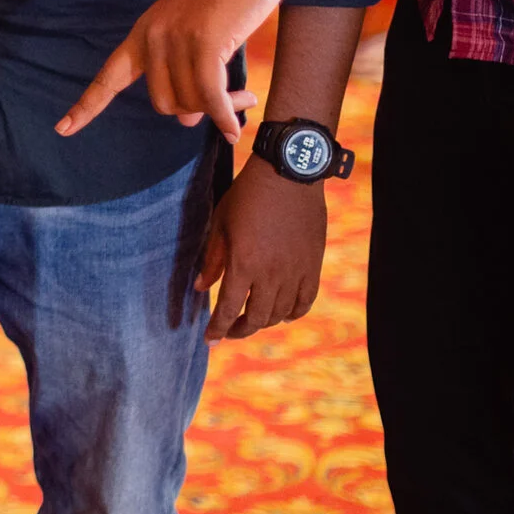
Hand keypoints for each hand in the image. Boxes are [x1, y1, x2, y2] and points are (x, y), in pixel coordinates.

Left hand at [56, 0, 271, 139]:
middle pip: (164, 103)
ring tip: (243, 98)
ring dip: (220, 109)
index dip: (87, 105)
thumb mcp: (192, 36)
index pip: (109, 76)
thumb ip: (183, 75)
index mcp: (142, 34)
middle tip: (226, 105)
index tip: (62, 129)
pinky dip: (224, 114)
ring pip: (190, 101)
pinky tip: (234, 126)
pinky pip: (211, 96)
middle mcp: (152, 37)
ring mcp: (176, 39)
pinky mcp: (205, 42)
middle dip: (194, 110)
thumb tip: (186, 118)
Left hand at [200, 157, 327, 340]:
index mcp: (244, 262)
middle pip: (256, 318)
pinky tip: (282, 313)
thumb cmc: (248, 194)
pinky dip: (292, 313)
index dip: (218, 328)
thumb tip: (200, 288)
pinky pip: (305, 302)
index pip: (228, 308)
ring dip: (264, 321)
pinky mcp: (313, 266)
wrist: (289, 173)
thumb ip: (212, 259)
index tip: (210, 340)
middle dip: (240, 329)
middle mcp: (271, 273)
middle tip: (229, 330)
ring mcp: (295, 271)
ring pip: (280, 313)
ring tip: (252, 319)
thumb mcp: (221, 223)